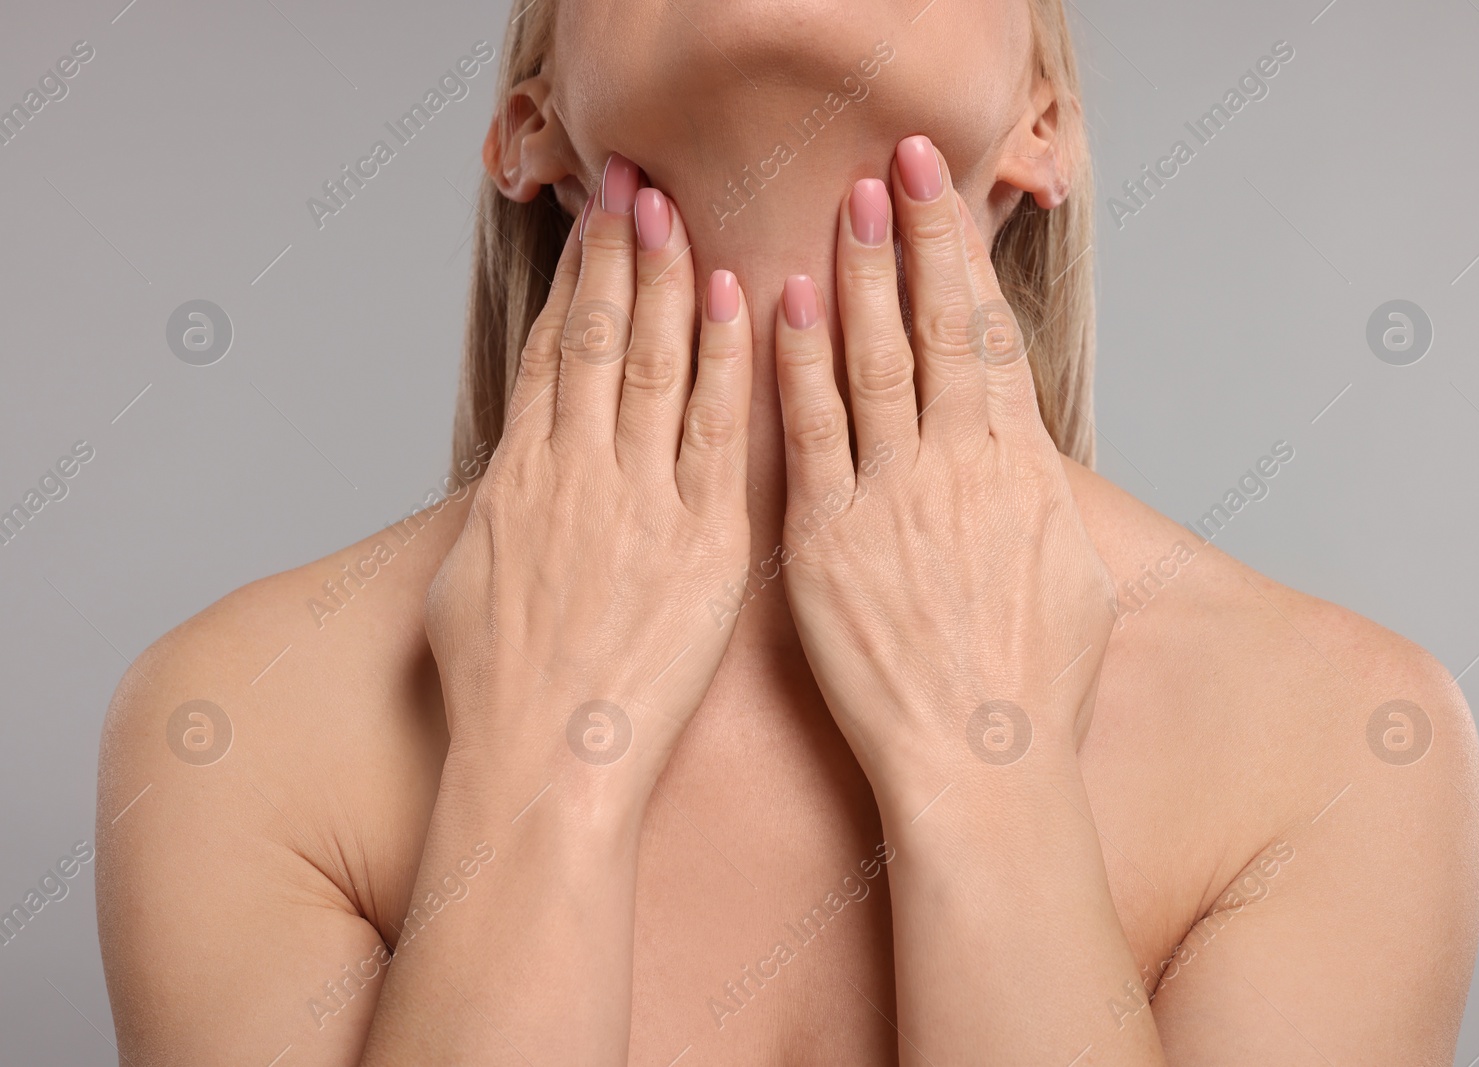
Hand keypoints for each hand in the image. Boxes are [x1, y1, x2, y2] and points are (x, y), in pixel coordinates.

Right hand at [425, 156, 752, 793]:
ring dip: (665, 281)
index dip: (572, 282)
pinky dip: (724, 361)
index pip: (550, 355)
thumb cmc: (500, 697)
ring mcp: (638, 502)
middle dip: (617, 254)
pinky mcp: (702, 542)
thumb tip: (509, 479)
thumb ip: (495, 517)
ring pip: (651, 364)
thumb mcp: (464, 588)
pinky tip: (738, 303)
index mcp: (517, 481)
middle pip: (596, 338)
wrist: (541, 767)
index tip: (590, 226)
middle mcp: (573, 474)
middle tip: (634, 184)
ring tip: (677, 214)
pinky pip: (716, 431)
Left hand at [773, 136, 1115, 801]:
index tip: (945, 198)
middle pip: (938, 328)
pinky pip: (810, 435)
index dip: (965, 259)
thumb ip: (1047, 501)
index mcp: (1025, 473)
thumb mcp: (1078, 581)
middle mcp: (962, 469)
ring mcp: (893, 501)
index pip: (992, 339)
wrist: (981, 769)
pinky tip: (778, 307)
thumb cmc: (1035, 693)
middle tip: (892, 164)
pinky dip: (797, 366)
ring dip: (859, 278)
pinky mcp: (830, 542)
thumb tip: (1030, 453)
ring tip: (843, 207)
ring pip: (874, 362)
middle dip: (915, 238)